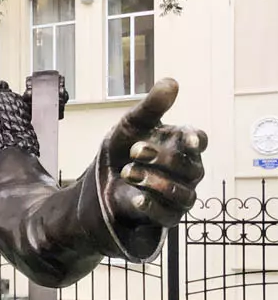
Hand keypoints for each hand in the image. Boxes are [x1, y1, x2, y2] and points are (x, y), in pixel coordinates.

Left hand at [103, 78, 205, 228]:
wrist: (101, 182)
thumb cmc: (123, 150)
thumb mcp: (131, 125)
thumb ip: (151, 107)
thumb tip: (170, 81)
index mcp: (182, 145)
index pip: (199, 140)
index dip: (196, 140)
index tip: (188, 140)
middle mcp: (188, 170)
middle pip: (189, 166)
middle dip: (161, 158)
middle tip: (135, 150)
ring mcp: (180, 194)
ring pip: (181, 192)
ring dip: (155, 182)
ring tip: (128, 173)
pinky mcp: (167, 217)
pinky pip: (167, 215)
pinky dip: (151, 206)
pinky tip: (135, 198)